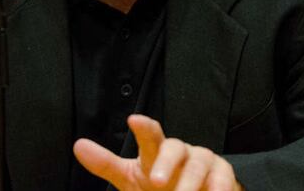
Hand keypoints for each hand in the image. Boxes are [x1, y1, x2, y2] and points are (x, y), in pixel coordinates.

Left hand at [73, 114, 242, 190]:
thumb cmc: (159, 187)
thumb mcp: (131, 178)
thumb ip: (106, 163)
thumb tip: (78, 146)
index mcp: (157, 151)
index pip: (150, 135)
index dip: (143, 128)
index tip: (134, 120)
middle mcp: (181, 151)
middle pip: (174, 148)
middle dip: (167, 163)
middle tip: (156, 182)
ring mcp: (204, 161)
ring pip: (199, 165)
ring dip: (189, 182)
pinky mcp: (224, 174)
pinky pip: (223, 177)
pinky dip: (219, 186)